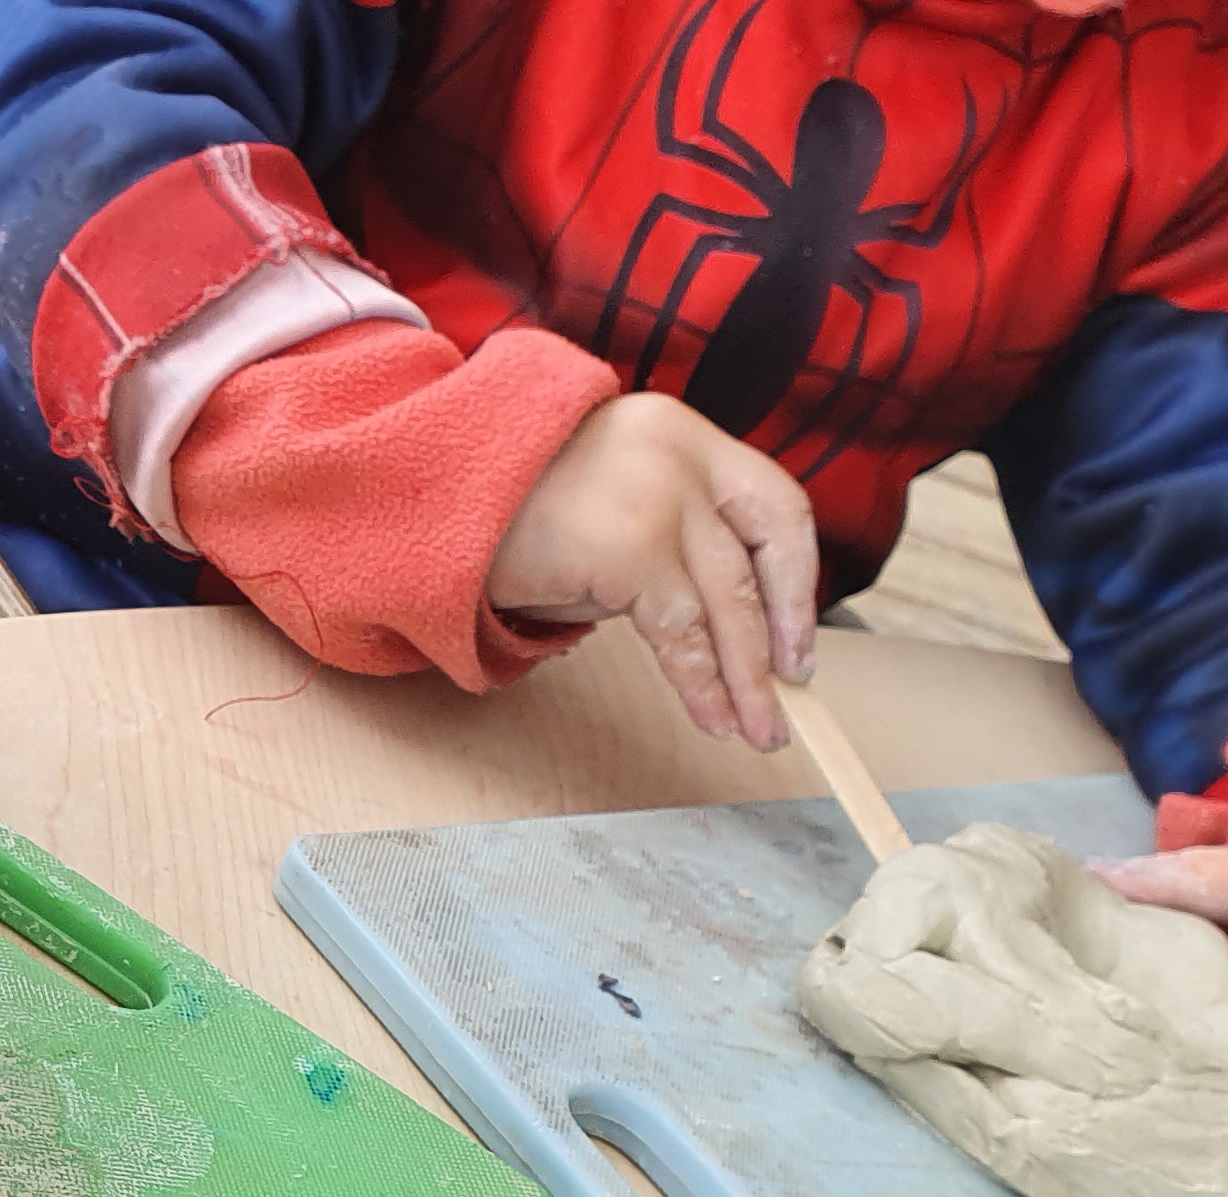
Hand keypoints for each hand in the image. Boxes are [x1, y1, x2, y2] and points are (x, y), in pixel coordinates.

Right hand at [485, 390, 821, 747]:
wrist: (429, 497)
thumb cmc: (507, 515)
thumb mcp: (610, 503)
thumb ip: (670, 537)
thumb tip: (730, 623)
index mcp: (684, 433)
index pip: (776, 505)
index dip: (798, 580)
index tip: (797, 638)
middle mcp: (681, 456)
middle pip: (761, 560)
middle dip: (779, 641)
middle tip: (788, 699)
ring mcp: (658, 497)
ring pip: (727, 603)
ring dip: (745, 680)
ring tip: (755, 730)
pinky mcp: (631, 546)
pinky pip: (683, 632)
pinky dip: (701, 683)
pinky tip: (710, 716)